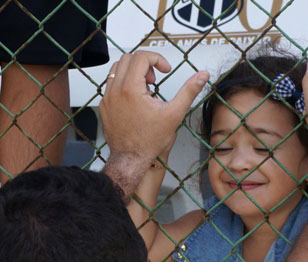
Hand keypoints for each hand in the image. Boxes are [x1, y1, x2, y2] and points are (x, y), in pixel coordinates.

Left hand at [100, 51, 208, 174]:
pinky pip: (111, 84)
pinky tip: (136, 99)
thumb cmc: (150, 140)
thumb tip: (203, 75)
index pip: (141, 57)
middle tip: (155, 79)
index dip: (157, 59)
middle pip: (127, 58)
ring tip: (145, 89)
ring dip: (132, 72)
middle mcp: (115, 90)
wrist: (131, 159)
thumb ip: (189, 91)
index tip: (165, 70)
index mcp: (131, 89)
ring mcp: (107, 98)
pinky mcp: (104, 106)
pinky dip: (124, 83)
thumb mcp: (174, 113)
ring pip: (116, 69)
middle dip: (144, 64)